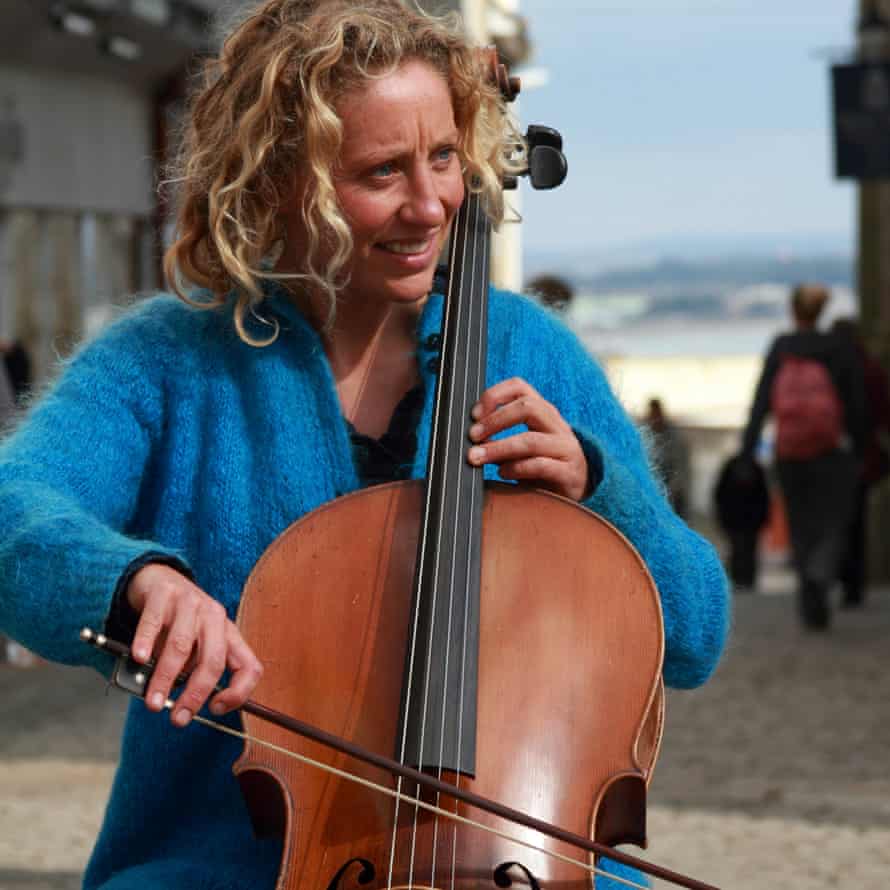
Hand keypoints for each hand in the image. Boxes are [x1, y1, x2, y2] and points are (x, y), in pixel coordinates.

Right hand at [126, 564, 263, 726]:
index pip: (249, 667)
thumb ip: (190, 672)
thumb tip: (176, 704)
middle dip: (196, 694)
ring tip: (153, 701)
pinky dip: (146, 642)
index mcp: (228, 634)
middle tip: (178, 718)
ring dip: (166, 678)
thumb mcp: (195, 645)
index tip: (214, 710)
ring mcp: (190, 603)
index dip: (239, 693)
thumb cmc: (179, 622)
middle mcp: (214, 617)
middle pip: (213, 660)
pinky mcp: (163, 594)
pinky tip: (140, 657)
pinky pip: (154, 621)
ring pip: (181, 645)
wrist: (158, 580)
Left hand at [466, 377, 588, 500]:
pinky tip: (502, 473)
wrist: (575, 491)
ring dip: (499, 448)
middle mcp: (557, 425)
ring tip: (478, 457)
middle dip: (495, 420)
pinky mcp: (569, 472)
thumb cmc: (542, 467)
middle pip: (528, 407)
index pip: (520, 387)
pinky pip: (541, 466)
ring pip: (531, 440)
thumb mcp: (520, 449)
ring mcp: (566, 448)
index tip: (475, 414)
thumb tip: (468, 439)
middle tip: (472, 436)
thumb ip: (498, 440)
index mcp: (543, 413)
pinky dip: (517, 468)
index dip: (495, 395)